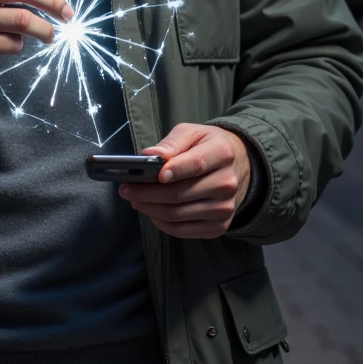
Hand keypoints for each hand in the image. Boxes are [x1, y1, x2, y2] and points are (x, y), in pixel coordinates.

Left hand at [119, 124, 251, 239]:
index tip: (154, 174)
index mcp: (222, 154)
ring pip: (177, 214)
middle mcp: (227, 184)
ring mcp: (224, 208)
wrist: (236, 166)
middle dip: (146, 193)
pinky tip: (151, 211)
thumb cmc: (206, 146)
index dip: (173, 170)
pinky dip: (161, 223)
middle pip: (179, 194)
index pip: (195, 164)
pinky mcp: (218, 227)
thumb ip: (171, 142)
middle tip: (126, 189)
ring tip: (134, 200)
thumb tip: (149, 155)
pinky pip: (182, 230)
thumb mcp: (192, 133)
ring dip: (150, 209)